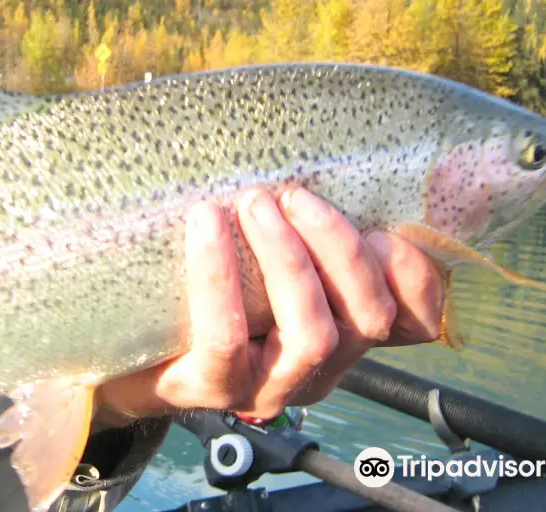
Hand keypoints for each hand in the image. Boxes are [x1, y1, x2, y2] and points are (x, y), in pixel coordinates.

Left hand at [96, 186, 442, 424]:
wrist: (128, 348)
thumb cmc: (202, 288)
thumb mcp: (257, 255)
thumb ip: (294, 224)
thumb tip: (312, 156)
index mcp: (341, 330)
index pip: (413, 319)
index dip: (418, 275)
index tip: (387, 223)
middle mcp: (318, 367)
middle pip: (369, 316)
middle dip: (338, 246)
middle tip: (289, 194)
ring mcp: (268, 385)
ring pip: (313, 333)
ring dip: (289, 258)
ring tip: (254, 202)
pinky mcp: (214, 389)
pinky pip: (229, 338)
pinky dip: (220, 275)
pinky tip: (205, 225)